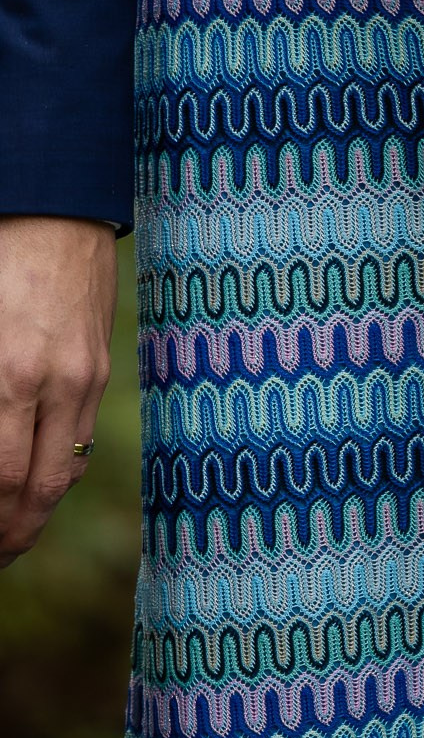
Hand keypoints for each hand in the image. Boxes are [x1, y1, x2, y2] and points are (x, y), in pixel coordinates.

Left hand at [0, 217, 116, 564]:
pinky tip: (38, 481)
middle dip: (13, 536)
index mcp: (9, 376)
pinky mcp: (99, 361)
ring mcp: (85, 375)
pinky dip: (59, 470)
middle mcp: (54, 384)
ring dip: (37, 511)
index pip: (2, 480)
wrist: (54, 202)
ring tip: (13, 535)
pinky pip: (79, 434)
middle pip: (40, 490)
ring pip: (68, 469)